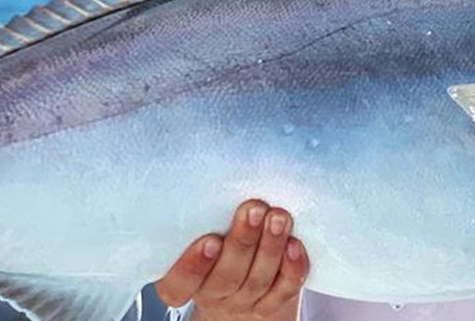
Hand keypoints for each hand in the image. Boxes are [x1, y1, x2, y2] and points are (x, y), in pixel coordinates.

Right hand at [153, 199, 309, 320]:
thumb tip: (214, 171)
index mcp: (184, 281)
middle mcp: (212, 294)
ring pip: (257, 280)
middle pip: (225, 277)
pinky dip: (291, 267)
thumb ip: (203, 216)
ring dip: (270, 247)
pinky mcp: (272, 303)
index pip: (179, 284)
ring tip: (279, 216)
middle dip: (243, 241)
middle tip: (254, 209)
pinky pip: (284, 289)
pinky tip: (295, 244)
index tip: (210, 239)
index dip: (192, 265)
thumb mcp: (200, 231)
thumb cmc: (215, 243)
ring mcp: (244, 302)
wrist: (241, 285)